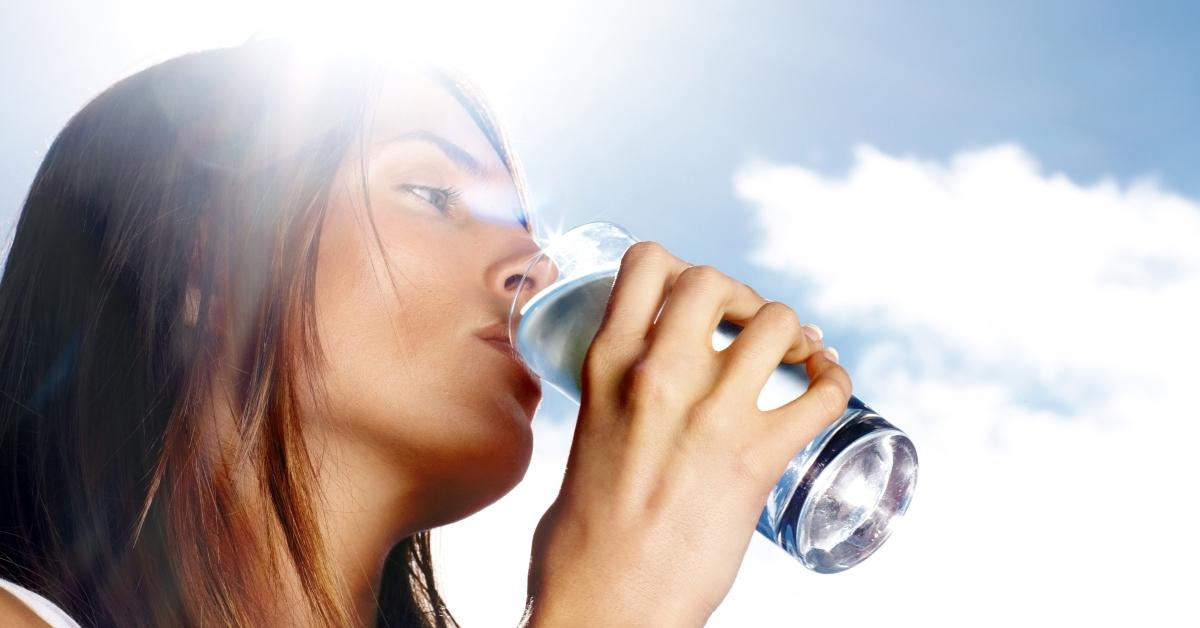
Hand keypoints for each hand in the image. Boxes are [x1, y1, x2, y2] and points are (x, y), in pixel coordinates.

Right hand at [525, 241, 851, 625]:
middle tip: (749, 327)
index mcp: (606, 366)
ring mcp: (711, 413)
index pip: (647, 262)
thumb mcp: (585, 436)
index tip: (696, 301)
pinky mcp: (757, 459)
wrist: (604, 604)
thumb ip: (613, 399)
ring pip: (777, 322)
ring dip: (794, 332)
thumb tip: (637, 395)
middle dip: (741, 295)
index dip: (681, 267)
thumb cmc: (581, 540)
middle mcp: (658, 374)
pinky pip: (822, 393)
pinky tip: (829, 387)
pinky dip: (836, 381)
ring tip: (796, 354)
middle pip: (714, 279)